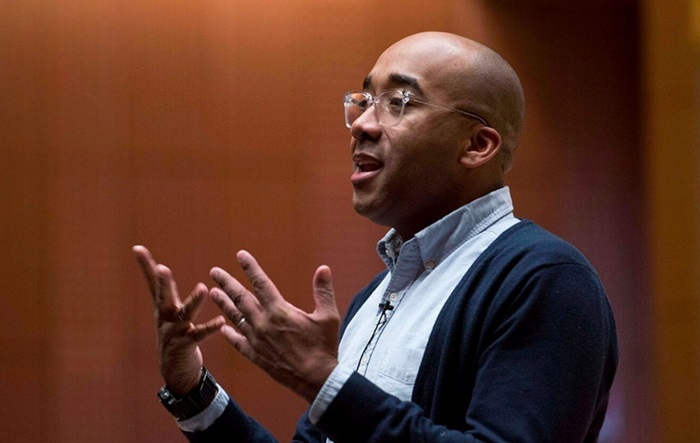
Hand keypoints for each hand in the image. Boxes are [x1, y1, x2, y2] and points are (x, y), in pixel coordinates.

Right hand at [133, 245, 225, 394]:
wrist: (175, 371)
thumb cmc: (175, 335)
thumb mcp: (169, 312)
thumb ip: (167, 292)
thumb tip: (161, 268)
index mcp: (163, 307)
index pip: (153, 283)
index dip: (145, 265)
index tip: (137, 247)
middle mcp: (165, 318)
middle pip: (163, 297)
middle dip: (163, 282)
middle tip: (162, 268)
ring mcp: (173, 332)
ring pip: (183, 315)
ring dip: (193, 302)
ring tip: (203, 288)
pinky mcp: (185, 346)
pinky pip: (199, 335)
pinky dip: (209, 328)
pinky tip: (220, 321)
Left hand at [209, 250, 339, 402]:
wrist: (316, 379)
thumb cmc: (323, 346)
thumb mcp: (328, 316)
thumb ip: (323, 291)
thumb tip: (323, 268)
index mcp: (279, 311)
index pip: (261, 283)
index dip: (250, 268)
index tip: (240, 255)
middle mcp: (263, 324)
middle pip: (241, 298)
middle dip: (227, 283)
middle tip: (214, 272)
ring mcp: (257, 341)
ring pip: (235, 318)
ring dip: (223, 304)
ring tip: (212, 293)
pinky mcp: (256, 356)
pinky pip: (238, 343)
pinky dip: (230, 334)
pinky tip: (223, 328)